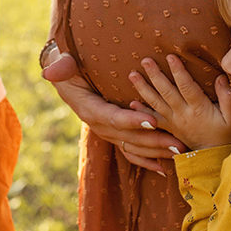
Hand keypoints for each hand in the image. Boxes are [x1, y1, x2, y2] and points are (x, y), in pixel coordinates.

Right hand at [42, 52, 185, 173]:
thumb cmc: (68, 65)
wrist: (66, 78)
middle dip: (154, 141)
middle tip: (177, 143)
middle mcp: (98, 125)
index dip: (131, 121)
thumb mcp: (62, 61)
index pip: (112, 117)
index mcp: (89, 108)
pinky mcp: (114, 136)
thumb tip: (51, 72)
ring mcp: (107, 133)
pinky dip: (147, 162)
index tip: (153, 121)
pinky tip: (164, 169)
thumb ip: (60, 65)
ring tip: (179, 152)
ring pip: (134, 146)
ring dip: (157, 151)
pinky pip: (131, 152)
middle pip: (128, 136)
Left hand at [128, 54, 230, 150]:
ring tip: (132, 75)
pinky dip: (141, 111)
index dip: (178, 71)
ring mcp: (173, 122)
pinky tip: (131, 103)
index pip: (186, 87)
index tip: (170, 56)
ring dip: (143, 88)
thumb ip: (227, 98)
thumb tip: (221, 78)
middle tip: (145, 60)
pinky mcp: (169, 128)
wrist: (213, 158)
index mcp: (199, 109)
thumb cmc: (225, 135)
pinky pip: (152, 119)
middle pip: (166, 92)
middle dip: (155, 75)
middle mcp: (182, 114)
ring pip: (155, 103)